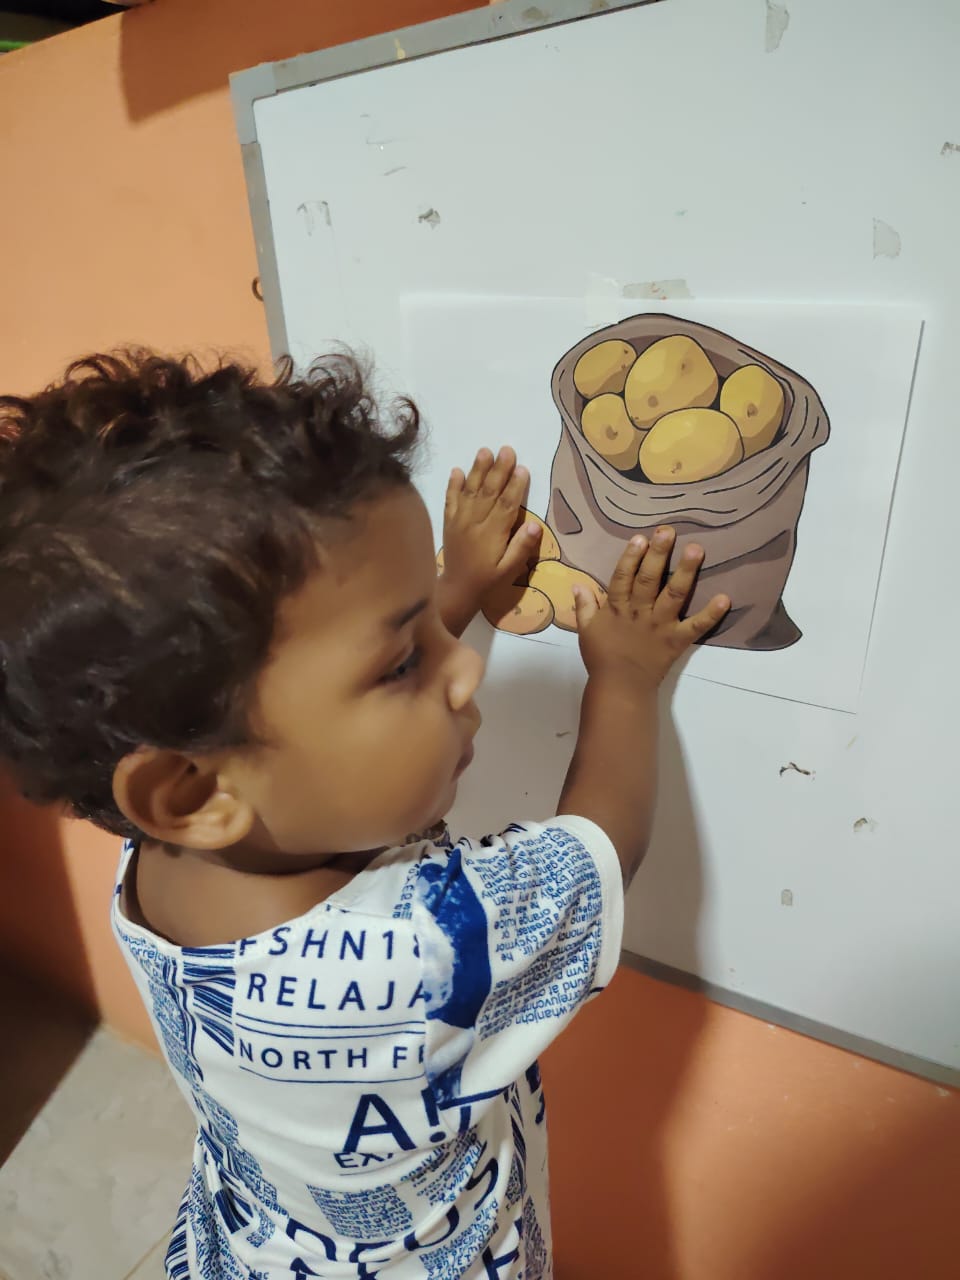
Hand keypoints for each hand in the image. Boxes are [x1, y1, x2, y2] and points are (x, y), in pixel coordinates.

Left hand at [438, 447, 542, 634]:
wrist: (456, 590)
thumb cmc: (488, 580)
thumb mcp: (509, 570)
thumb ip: (521, 548)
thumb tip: (535, 525)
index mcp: (492, 534)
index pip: (506, 504)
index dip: (515, 486)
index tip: (522, 468)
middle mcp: (475, 523)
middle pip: (488, 492)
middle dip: (498, 470)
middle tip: (507, 449)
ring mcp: (459, 521)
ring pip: (470, 491)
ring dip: (477, 470)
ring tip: (484, 451)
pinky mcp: (449, 523)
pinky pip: (450, 501)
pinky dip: (453, 485)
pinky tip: (457, 470)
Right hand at [572, 527, 729, 689]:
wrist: (619, 687)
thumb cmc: (601, 658)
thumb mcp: (586, 630)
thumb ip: (583, 606)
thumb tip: (577, 584)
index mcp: (617, 608)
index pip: (623, 577)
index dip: (631, 557)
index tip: (640, 538)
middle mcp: (640, 612)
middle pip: (648, 579)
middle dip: (658, 554)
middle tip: (668, 531)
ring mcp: (660, 625)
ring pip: (673, 595)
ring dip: (685, 572)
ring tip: (696, 550)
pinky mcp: (676, 641)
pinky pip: (695, 626)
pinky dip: (711, 614)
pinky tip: (725, 599)